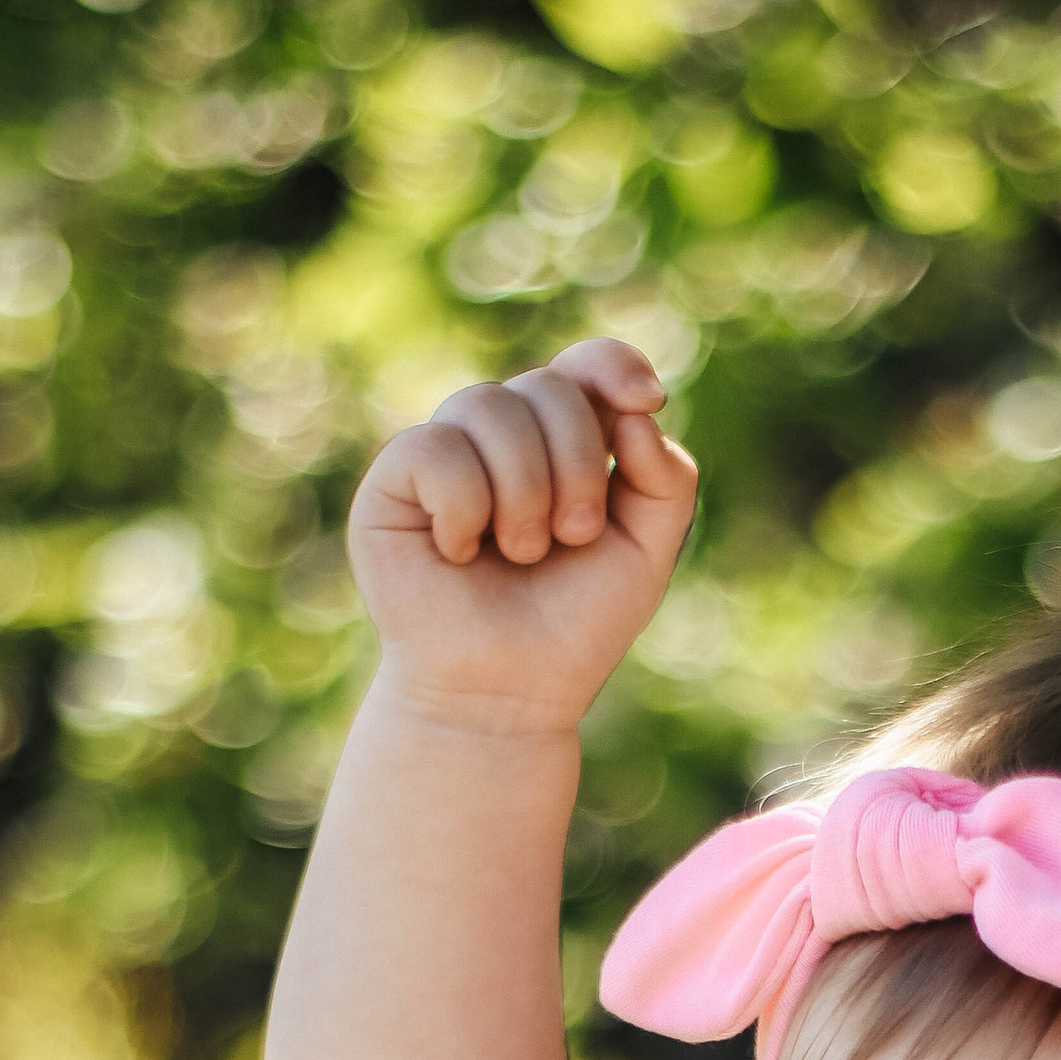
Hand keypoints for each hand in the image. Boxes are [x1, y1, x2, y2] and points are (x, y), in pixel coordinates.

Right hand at [349, 338, 697, 736]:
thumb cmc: (573, 627)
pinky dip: (465, 508)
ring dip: (524, 493)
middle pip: (548, 386)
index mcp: (562, 441)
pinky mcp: (393, 480)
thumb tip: (635, 411)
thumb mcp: (646, 555)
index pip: (586, 365)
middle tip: (572, 537)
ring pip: (489, 405)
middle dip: (577, 465)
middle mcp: (502, 436)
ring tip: (521, 553)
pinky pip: (436, 448)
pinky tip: (459, 555)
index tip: (646, 398)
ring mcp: (445, 451)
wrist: (507, 694)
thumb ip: (667, 480)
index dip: (613, 365)